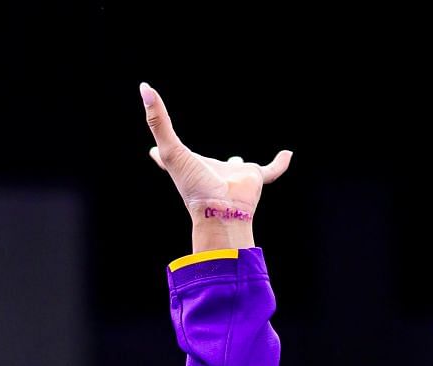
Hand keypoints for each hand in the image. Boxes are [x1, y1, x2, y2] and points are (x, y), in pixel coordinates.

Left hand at [140, 82, 289, 244]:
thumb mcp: (171, 149)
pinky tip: (288, 155)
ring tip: (239, 163)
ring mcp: (233, 176)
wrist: (222, 210)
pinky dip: (280, 163)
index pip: (169, 157)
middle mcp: (209, 172)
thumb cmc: (195, 185)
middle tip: (194, 156)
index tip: (153, 150)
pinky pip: (271, 170)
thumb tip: (144, 88)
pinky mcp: (255, 178)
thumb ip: (158, 120)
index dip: (160, 152)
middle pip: (205, 164)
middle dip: (200, 161)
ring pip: (236, 168)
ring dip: (238, 166)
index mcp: (189, 167)